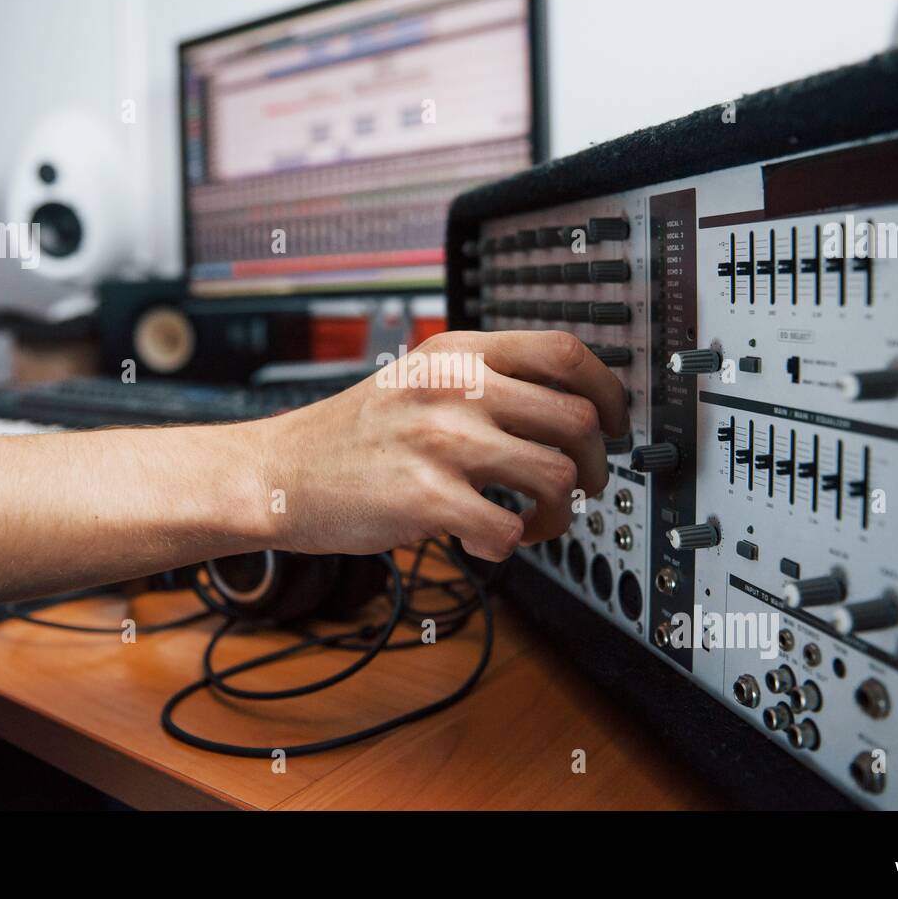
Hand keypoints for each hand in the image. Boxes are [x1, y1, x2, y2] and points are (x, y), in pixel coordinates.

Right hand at [251, 330, 628, 561]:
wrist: (280, 471)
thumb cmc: (355, 433)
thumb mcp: (420, 377)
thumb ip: (486, 378)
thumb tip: (573, 406)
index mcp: (460, 352)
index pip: (566, 351)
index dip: (611, 390)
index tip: (617, 422)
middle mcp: (455, 388)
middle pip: (578, 418)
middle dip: (596, 464)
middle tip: (578, 486)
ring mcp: (440, 441)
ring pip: (558, 476)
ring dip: (561, 512)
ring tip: (532, 522)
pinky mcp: (425, 498)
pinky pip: (510, 531)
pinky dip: (510, 547)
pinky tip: (486, 540)